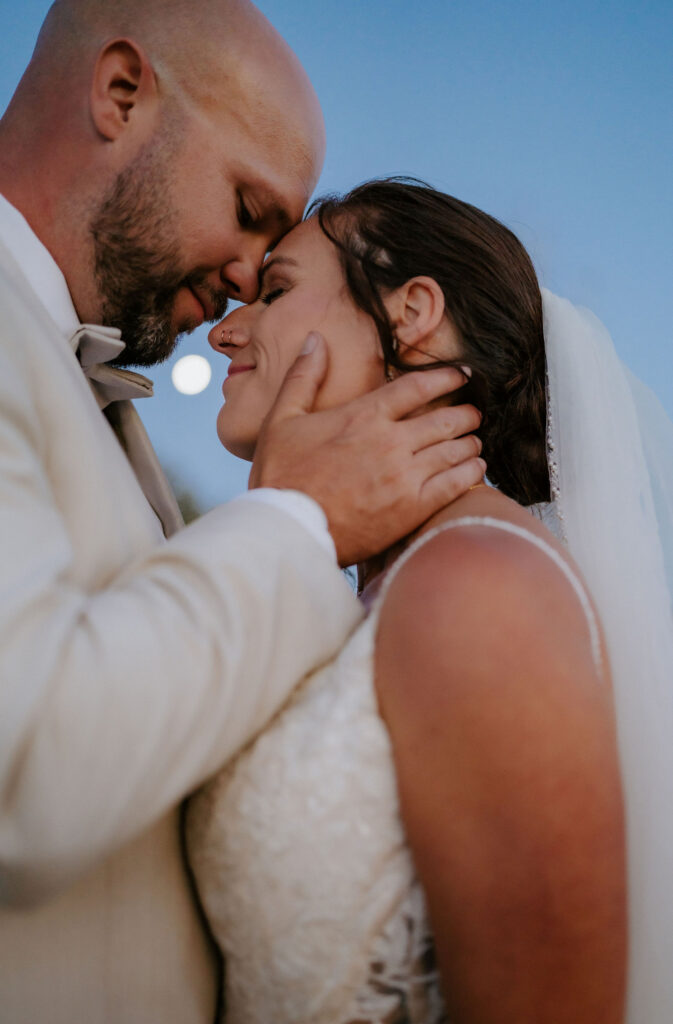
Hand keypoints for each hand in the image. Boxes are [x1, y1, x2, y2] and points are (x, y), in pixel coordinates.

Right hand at [249, 332, 484, 565]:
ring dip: (470, 442)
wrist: (289, 527)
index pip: (418, 387)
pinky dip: (472, 472)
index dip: (446, 377)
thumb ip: (303, 377)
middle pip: (445, 418)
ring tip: (475, 441)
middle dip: (465, 413)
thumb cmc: (281, 475)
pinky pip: (456, 483)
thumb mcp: (282, 419)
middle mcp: (390, 440)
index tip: (463, 374)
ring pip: (456, 449)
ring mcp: (405, 475)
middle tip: (473, 413)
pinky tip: (476, 468)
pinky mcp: (412, 507)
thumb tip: (316, 340)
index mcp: (364, 415)